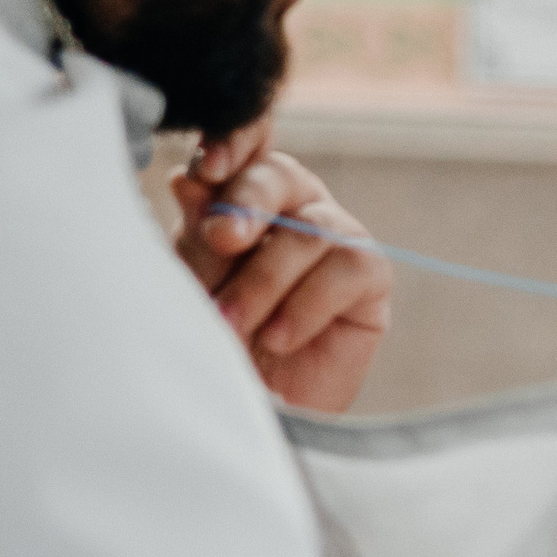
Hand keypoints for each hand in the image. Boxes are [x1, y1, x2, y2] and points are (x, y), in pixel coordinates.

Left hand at [173, 122, 390, 412]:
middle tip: (221, 237)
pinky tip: (278, 338)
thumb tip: (187, 179)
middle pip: (278, 173)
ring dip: (264, 278)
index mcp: (240, 197)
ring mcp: (334, 238)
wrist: (259, 415)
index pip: (245, 145)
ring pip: (308, 228)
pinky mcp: (369, 277)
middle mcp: (291, 208)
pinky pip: (346, 266)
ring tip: (232, 326)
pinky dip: (306, 304)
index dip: (232, 142)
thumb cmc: (220, 346)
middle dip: (247, 201)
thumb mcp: (196, 290)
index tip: (206, 168)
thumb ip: (199, 239)